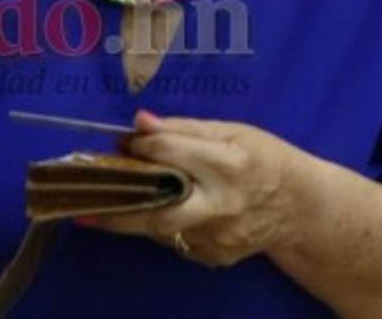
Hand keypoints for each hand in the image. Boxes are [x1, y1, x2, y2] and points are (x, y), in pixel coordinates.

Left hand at [79, 111, 304, 267]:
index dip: (140, 147)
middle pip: (157, 209)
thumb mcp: (232, 131)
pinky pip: (175, 241)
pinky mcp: (214, 257)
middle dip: (116, 207)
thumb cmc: (264, 158)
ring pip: (160, 229)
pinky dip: (159, 226)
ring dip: (129, 218)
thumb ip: (184, 129)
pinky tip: (152, 213)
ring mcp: (218, 237)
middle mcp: (221, 204)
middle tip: (81, 203)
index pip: (170, 154)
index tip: (121, 143)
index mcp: (228, 163)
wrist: (300, 208)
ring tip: (96, 207)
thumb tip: (141, 123)